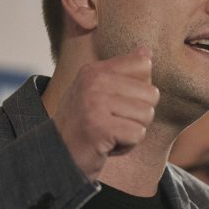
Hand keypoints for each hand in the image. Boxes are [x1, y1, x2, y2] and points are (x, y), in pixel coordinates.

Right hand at [53, 47, 158, 179]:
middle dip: (139, 115)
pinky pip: (138, 134)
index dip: (139, 90)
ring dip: (133, 131)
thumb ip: (122, 72)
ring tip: (110, 133)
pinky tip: (108, 145)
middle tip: (114, 123)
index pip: (144, 65)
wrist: (57, 157)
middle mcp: (94, 82)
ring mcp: (95, 103)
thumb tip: (146, 51)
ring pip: (146, 114)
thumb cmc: (84, 125)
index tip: (118, 102)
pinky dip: (127, 145)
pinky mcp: (100, 127)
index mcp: (95, 70)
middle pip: (151, 93)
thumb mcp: (97, 92)